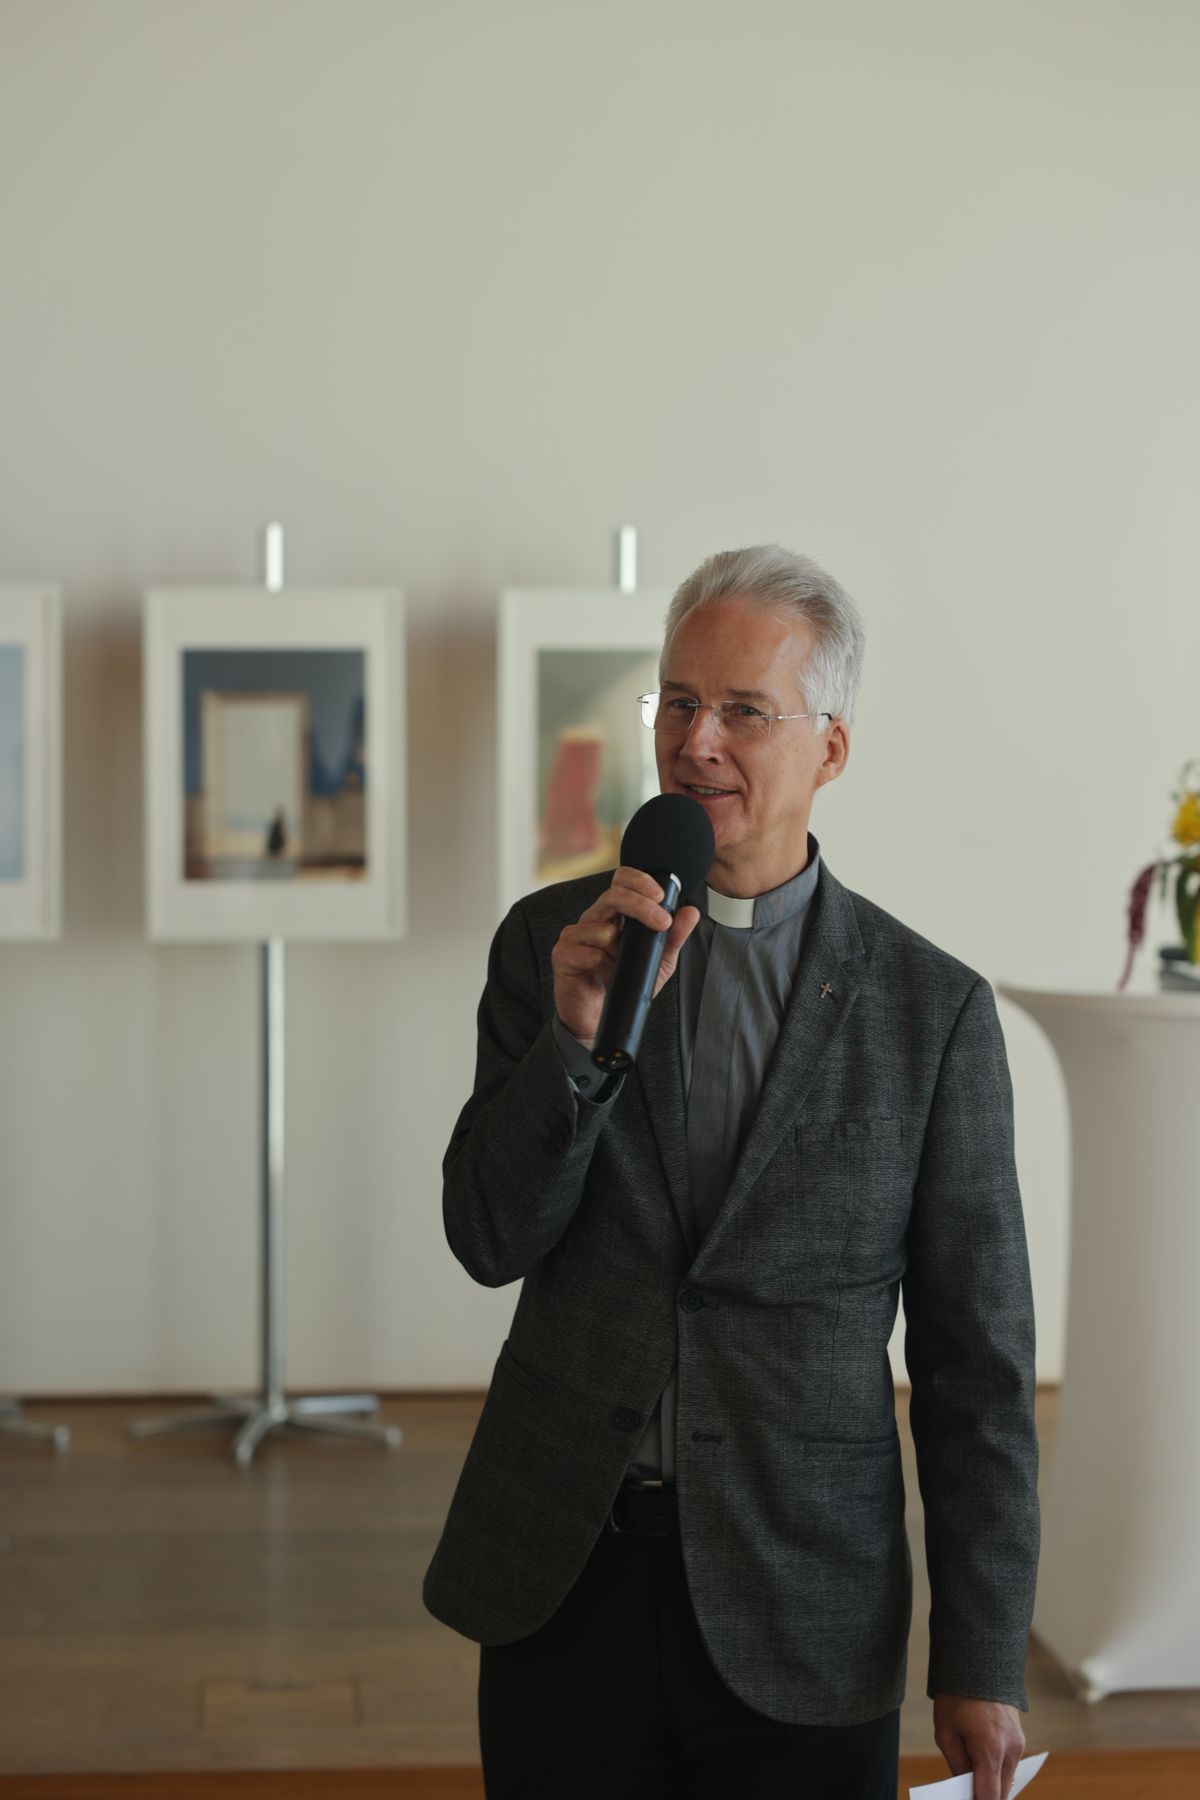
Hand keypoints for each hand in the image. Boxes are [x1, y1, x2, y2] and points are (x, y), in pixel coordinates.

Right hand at [550, 867, 700, 1043]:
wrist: (596, 1018)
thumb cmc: (622, 983)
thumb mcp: (657, 961)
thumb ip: (674, 937)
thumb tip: (691, 912)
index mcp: (614, 914)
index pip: (622, 881)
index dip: (640, 881)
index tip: (661, 896)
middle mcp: (593, 919)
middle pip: (613, 895)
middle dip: (641, 906)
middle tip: (662, 923)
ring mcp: (575, 935)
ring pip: (602, 928)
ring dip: (619, 949)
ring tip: (623, 966)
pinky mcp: (563, 954)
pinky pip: (587, 953)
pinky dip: (603, 966)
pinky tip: (607, 975)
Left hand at [932, 1695, 1024, 1799]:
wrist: (976, 1662)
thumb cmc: (956, 1697)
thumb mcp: (946, 1734)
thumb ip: (958, 1768)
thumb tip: (966, 1792)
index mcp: (991, 1749)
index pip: (990, 1797)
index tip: (966, 1799)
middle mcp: (1011, 1749)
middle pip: (1001, 1793)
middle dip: (985, 1795)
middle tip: (966, 1790)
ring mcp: (1019, 1744)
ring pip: (1007, 1780)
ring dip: (992, 1783)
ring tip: (971, 1774)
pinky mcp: (1020, 1738)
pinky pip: (1010, 1765)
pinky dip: (997, 1771)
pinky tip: (981, 1763)